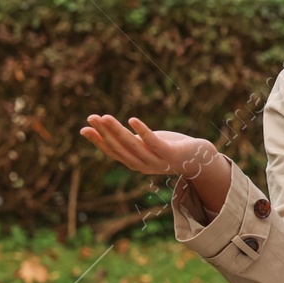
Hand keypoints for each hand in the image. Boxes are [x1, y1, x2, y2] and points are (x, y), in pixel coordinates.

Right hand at [80, 115, 218, 179]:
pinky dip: (142, 131)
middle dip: (104, 133)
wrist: (199, 159)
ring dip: (117, 131)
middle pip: (119, 148)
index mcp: (135, 163)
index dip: (98, 141)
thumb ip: (130, 141)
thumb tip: (108, 130)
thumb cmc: (170, 148)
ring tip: (105, 117)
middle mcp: (143, 165)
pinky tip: (132, 119)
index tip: (84, 129)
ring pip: (133, 145)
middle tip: (91, 118)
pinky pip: (153, 143)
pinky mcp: (170, 154)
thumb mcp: (147, 145)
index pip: (112, 152)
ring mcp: (157, 161)